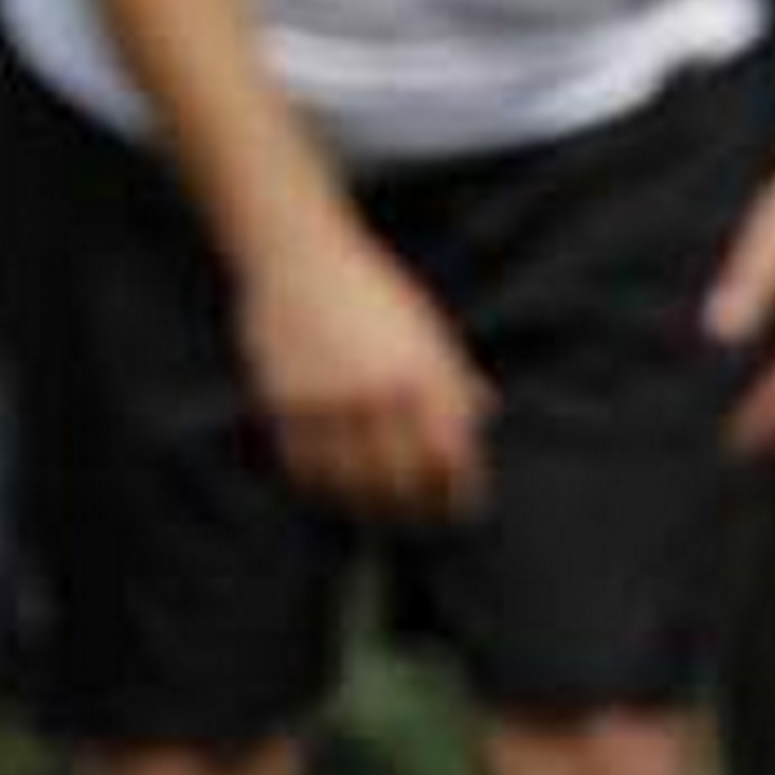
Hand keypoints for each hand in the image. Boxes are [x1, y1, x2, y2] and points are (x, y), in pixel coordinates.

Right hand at [234, 229, 493, 523]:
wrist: (302, 255)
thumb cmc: (371, 291)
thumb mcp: (426, 327)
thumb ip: (453, 374)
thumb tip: (485, 413)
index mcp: (427, 373)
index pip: (452, 456)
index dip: (460, 492)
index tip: (462, 508)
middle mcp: (384, 392)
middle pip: (403, 480)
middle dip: (415, 509)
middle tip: (417, 519)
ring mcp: (334, 399)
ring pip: (352, 482)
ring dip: (365, 504)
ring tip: (373, 509)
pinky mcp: (288, 402)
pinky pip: (306, 465)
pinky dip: (321, 484)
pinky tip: (331, 484)